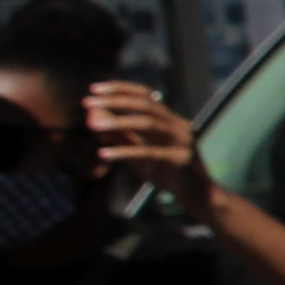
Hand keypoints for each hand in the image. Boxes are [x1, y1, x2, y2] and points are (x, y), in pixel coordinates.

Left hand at [84, 84, 202, 209]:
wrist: (197, 195)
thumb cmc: (166, 172)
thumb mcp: (139, 152)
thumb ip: (120, 136)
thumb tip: (94, 119)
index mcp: (170, 119)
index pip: (145, 95)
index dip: (120, 88)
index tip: (93, 88)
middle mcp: (178, 125)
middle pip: (146, 104)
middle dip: (114, 100)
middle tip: (87, 101)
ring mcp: (182, 140)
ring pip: (148, 123)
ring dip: (117, 122)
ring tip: (91, 124)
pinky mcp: (180, 158)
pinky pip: (148, 152)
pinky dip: (123, 151)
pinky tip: (102, 153)